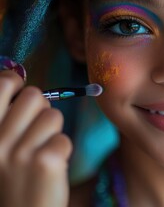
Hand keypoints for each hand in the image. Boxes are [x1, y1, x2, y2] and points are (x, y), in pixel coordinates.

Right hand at [0, 70, 72, 206]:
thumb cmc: (10, 178)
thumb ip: (4, 117)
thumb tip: (18, 78)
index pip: (2, 84)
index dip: (15, 83)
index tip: (20, 92)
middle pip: (34, 96)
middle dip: (40, 110)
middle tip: (35, 132)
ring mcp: (20, 152)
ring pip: (53, 116)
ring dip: (52, 132)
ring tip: (41, 150)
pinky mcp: (45, 161)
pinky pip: (64, 138)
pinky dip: (61, 151)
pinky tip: (50, 166)